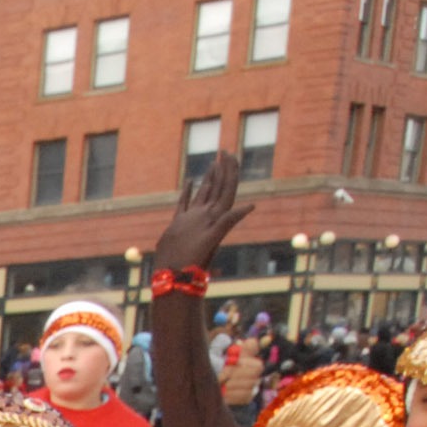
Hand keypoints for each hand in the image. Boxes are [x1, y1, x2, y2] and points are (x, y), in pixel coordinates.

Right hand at [152, 154, 249, 275]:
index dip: (230, 169)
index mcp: (217, 215)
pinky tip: (190, 182)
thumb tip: (252, 206)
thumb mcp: (214, 237)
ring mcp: (194, 219)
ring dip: (210, 178)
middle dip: (222, 169)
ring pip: (205, 193)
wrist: (175, 275)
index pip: (228, 187)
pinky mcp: (180, 223)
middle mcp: (208, 215)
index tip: (229, 153)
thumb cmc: (193, 260)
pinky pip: (186, 202)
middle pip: (219, 187)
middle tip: (224, 151)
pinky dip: (189, 191)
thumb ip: (230, 220)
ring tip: (213, 163)